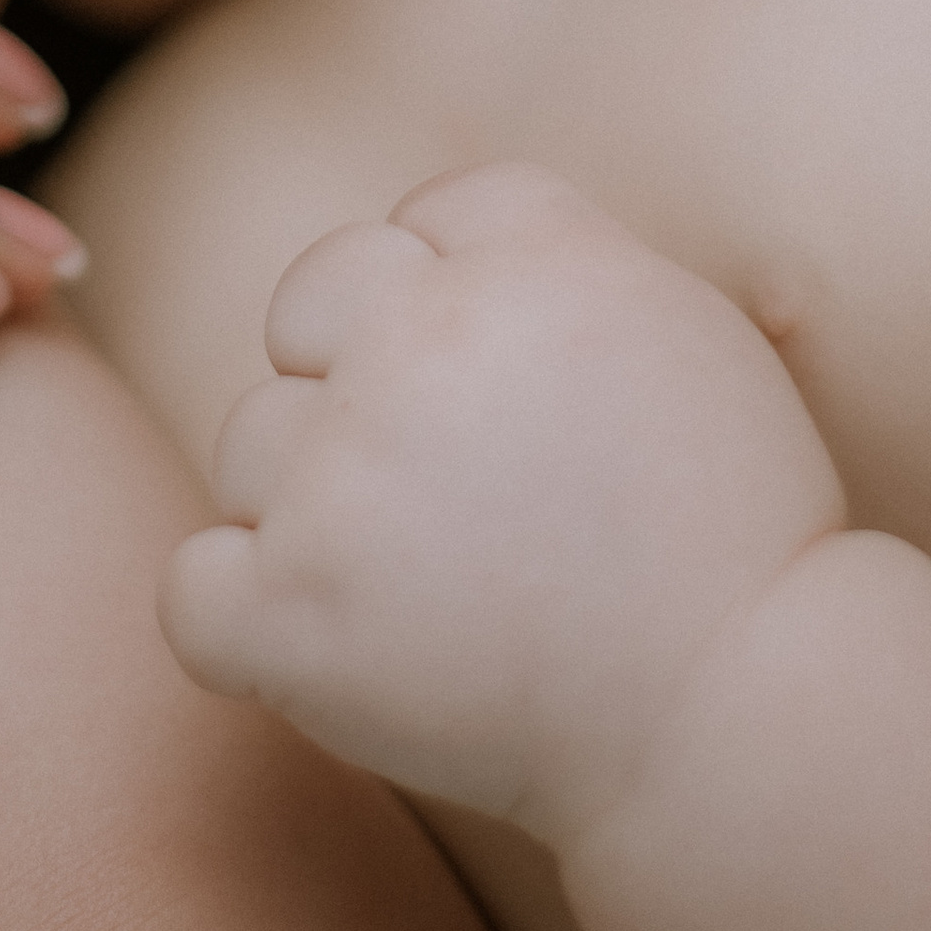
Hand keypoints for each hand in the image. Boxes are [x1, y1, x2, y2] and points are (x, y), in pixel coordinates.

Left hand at [162, 165, 847, 850]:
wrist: (736, 718)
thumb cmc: (732, 541)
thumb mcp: (682, 335)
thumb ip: (558, 267)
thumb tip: (440, 256)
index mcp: (534, 257)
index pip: (428, 213)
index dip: (450, 294)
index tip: (498, 387)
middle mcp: (424, 335)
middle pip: (311, 298)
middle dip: (351, 371)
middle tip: (439, 481)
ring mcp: (343, 470)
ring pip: (248, 442)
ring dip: (310, 503)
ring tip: (424, 585)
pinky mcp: (289, 606)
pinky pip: (194, 584)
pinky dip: (246, 622)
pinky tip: (338, 647)